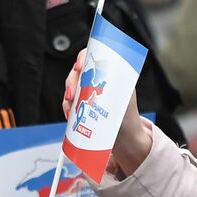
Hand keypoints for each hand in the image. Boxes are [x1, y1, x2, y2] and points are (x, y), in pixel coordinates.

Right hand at [63, 49, 150, 175]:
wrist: (125, 139)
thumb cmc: (128, 116)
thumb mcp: (127, 98)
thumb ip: (120, 86)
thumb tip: (113, 78)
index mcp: (109, 72)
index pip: (93, 56)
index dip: (83, 58)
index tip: (80, 66)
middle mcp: (96, 80)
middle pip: (78, 72)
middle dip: (72, 81)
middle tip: (72, 93)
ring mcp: (86, 92)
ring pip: (71, 87)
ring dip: (68, 97)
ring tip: (71, 108)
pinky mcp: (80, 105)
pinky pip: (68, 103)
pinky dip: (67, 108)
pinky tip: (70, 116)